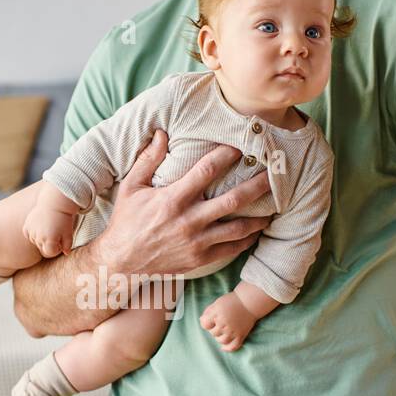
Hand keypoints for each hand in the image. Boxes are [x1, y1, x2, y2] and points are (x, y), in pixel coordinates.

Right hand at [22, 206, 74, 257]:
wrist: (54, 203)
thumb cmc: (64, 219)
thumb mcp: (69, 234)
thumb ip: (67, 246)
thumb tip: (66, 253)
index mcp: (50, 240)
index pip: (50, 253)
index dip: (57, 249)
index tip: (61, 241)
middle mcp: (39, 237)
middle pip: (42, 248)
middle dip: (49, 243)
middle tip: (56, 233)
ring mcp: (31, 232)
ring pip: (36, 242)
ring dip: (41, 238)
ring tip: (49, 228)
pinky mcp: (26, 226)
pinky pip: (29, 235)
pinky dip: (33, 233)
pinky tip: (40, 226)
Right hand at [91, 130, 274, 277]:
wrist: (121, 263)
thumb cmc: (126, 222)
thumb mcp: (131, 187)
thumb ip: (148, 160)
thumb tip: (162, 133)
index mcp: (172, 199)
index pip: (206, 171)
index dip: (226, 156)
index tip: (240, 147)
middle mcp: (188, 221)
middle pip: (233, 200)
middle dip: (256, 186)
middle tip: (274, 173)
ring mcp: (196, 242)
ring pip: (238, 228)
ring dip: (259, 215)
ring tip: (274, 204)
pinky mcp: (199, 259)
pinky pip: (231, 249)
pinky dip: (247, 239)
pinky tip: (257, 229)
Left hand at [199, 291, 255, 351]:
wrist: (250, 302)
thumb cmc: (232, 301)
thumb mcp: (217, 303)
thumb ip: (208, 312)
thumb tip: (202, 321)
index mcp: (217, 314)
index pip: (205, 324)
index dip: (206, 322)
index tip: (211, 320)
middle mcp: (224, 324)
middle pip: (213, 333)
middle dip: (214, 329)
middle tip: (220, 323)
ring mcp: (233, 331)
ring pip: (221, 341)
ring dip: (219, 338)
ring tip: (223, 332)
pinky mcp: (241, 335)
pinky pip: (233, 346)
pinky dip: (227, 348)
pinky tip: (224, 347)